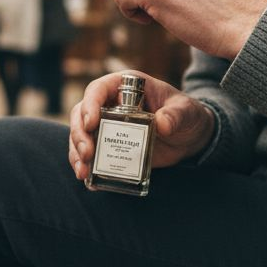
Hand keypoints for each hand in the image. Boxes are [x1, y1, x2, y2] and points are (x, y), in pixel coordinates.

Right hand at [68, 71, 216, 180]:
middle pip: (81, 114)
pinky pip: (91, 154)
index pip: (98, 90)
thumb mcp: (186, 112)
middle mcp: (110, 103)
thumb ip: (176, 115)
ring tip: (83, 171)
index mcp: (125, 86)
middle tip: (87, 154)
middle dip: (79, 134)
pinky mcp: (110, 146)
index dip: (89, 105)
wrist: (190, 137)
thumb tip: (162, 123)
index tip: (90, 124)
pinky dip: (86, 166)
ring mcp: (107, 125)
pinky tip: (88, 180)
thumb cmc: (187, 115)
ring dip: (77, 153)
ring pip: (81, 135)